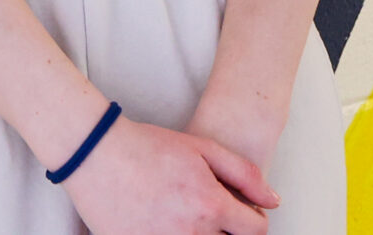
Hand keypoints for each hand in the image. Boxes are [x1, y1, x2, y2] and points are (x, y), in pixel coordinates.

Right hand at [59, 115, 277, 234]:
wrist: (98, 155)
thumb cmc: (150, 147)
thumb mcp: (203, 148)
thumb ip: (245, 175)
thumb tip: (274, 201)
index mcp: (210, 206)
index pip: (255, 231)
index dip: (256, 222)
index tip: (245, 215)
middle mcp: (190, 232)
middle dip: (230, 232)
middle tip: (215, 215)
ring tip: (192, 218)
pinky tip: (169, 224)